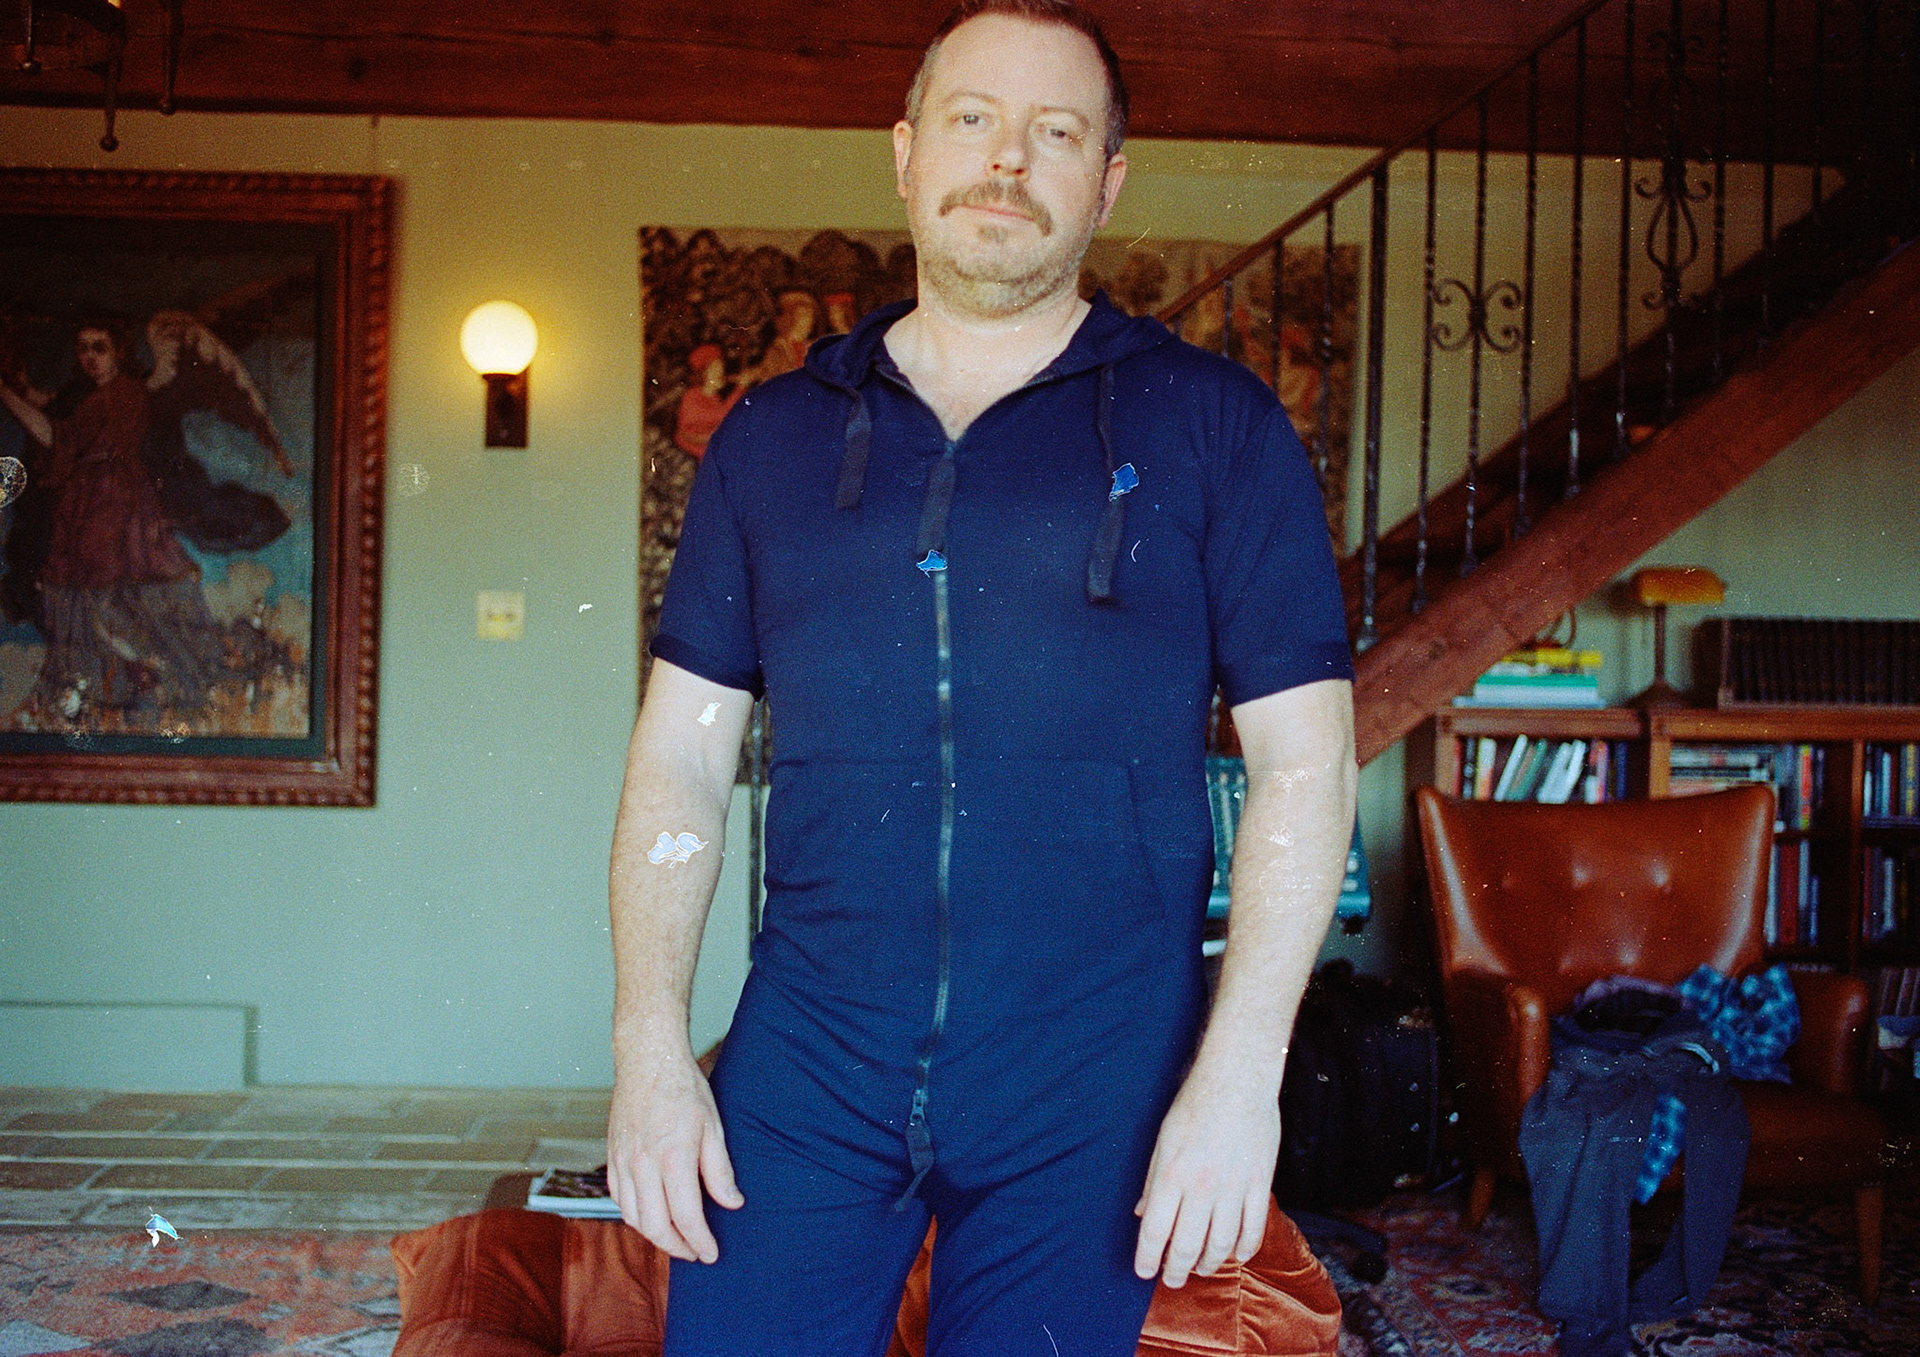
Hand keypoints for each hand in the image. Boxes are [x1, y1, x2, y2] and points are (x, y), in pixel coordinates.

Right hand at [606, 1050, 742, 1262]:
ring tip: (676, 1239)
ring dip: (655, 1236)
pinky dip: (635, 1215)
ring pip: (633, 1217)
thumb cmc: (684, 1089)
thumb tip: (732, 1204)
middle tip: (695, 1253)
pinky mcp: (611, 1157)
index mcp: (673, 1157)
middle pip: (655, 1226)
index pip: (686, 1216)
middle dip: (677, 1247)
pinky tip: (651, 1216)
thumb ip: (720, 1171)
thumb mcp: (713, 1127)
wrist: (647, 1060)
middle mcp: (643, 1164)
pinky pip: (619, 1199)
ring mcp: (623, 1161)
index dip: (700, 1241)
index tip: (711, 1253)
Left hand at [1133, 1063, 1279, 1287]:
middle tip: (1172, 1280)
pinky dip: (1244, 1249)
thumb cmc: (1194, 1105)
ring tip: (1200, 1269)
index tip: (1143, 1272)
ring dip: (1208, 1264)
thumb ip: (1153, 1181)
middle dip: (1176, 1270)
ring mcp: (1233, 1188)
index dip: (1147, 1258)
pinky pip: (1253, 1229)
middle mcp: (1202, 1186)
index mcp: (1172, 1174)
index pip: (1155, 1230)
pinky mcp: (1259, 1184)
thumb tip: (1141, 1214)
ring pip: (1221, 1244)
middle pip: (1187, 1245)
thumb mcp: (1163, 1140)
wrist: (1237, 1081)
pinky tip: (1235, 1254)